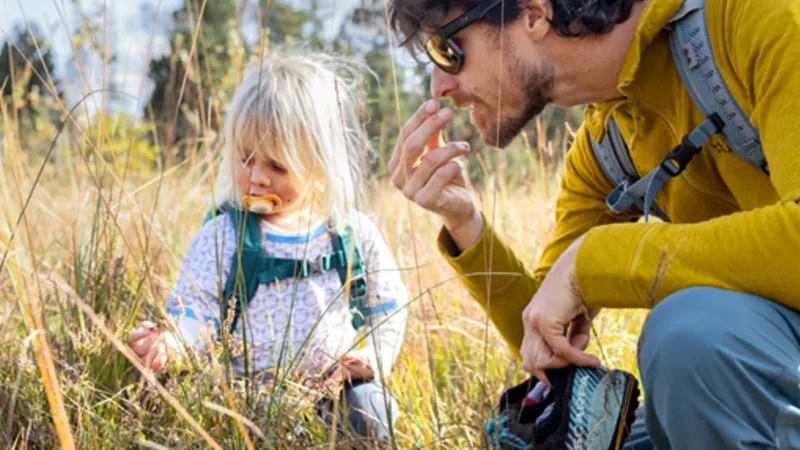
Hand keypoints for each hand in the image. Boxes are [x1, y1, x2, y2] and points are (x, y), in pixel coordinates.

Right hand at [129, 321, 168, 371]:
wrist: (162, 344)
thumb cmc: (153, 334)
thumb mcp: (149, 327)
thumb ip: (148, 325)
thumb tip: (151, 328)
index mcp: (132, 341)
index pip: (131, 339)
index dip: (139, 336)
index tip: (148, 332)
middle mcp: (135, 353)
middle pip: (140, 350)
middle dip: (151, 342)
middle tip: (158, 334)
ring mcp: (142, 361)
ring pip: (147, 360)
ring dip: (156, 350)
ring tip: (161, 343)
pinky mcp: (150, 367)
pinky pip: (154, 367)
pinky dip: (160, 360)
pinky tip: (164, 353)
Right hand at [388, 100, 477, 233]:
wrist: (459, 206)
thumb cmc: (447, 177)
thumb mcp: (439, 152)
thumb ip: (432, 136)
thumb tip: (433, 107)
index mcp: (397, 164)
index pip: (404, 135)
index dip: (419, 117)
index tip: (435, 103)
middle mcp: (398, 178)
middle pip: (412, 144)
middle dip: (431, 125)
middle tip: (449, 113)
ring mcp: (409, 191)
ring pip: (430, 159)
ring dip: (451, 148)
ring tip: (465, 146)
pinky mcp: (424, 201)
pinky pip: (441, 174)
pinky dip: (454, 165)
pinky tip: (460, 165)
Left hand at [520, 236, 600, 384]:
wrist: (583, 266)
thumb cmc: (584, 289)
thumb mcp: (577, 320)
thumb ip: (573, 338)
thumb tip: (576, 357)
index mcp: (533, 320)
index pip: (530, 354)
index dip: (547, 367)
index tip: (570, 369)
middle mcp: (529, 321)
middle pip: (530, 362)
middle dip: (555, 372)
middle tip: (577, 368)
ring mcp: (534, 321)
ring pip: (541, 360)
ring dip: (566, 365)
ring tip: (586, 357)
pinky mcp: (545, 321)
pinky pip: (560, 350)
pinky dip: (577, 359)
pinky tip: (591, 361)